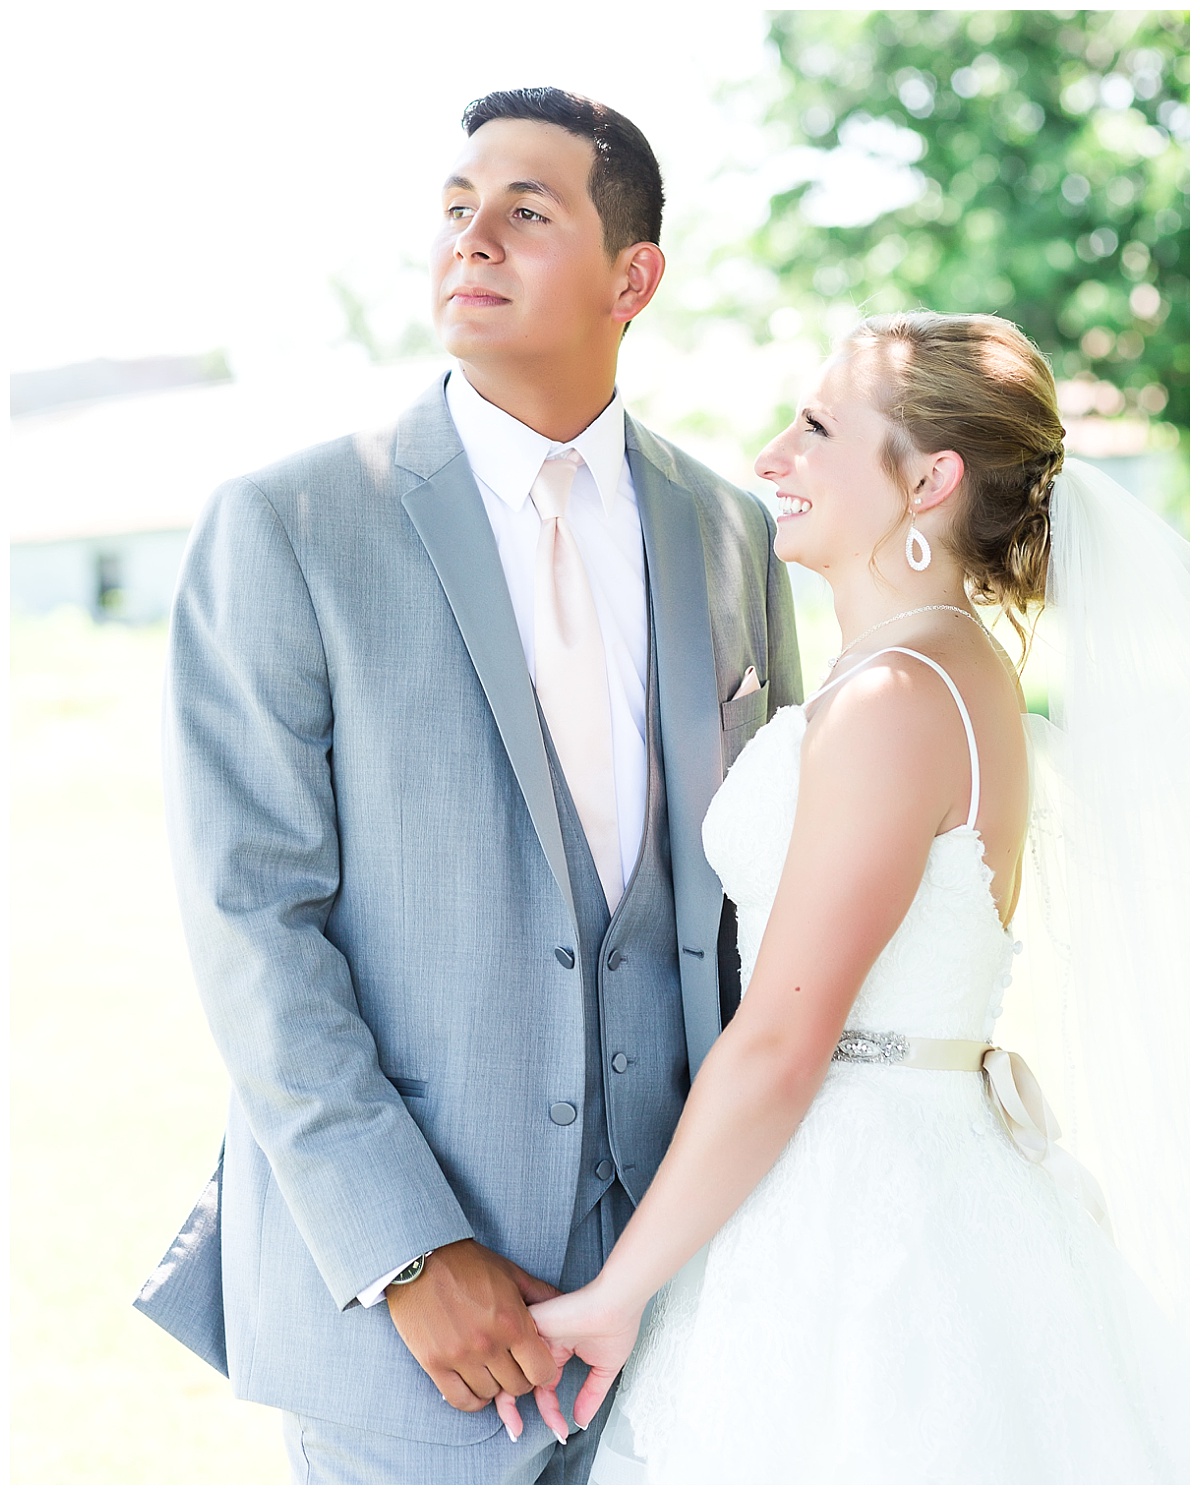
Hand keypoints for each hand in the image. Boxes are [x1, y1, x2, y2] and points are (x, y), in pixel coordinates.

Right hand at [385, 1239, 559, 1412]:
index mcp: (511, 1321)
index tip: (535, 1363)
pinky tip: (473, 1383)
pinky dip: (471, 1398)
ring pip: (490, 1395)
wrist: (420, 1259)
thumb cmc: (468, 1264)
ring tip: (490, 1367)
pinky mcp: (434, 1364)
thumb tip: (565, 1304)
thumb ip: (540, 1294)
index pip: (542, 1371)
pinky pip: (461, 1400)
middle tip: (512, 1363)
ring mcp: (460, 1356)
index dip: (543, 1370)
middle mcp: (488, 1344)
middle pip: (517, 1387)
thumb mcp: (510, 1273)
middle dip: (519, 1378)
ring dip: (494, 1385)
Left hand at [493, 1280, 642, 1442]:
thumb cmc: (617, 1323)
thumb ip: (591, 1395)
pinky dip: (510, 1377)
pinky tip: (521, 1395)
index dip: (550, 1413)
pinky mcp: (529, 1325)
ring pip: (508, 1370)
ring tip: (515, 1425)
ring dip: (508, 1401)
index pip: (544, 1387)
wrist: (618, 1302)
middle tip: (517, 1432)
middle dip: (514, 1411)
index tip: (561, 1432)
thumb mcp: (604, 1369)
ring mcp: (534, 1335)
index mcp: (557, 1352)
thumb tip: (581, 1421)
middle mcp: (542, 1344)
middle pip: (518, 1381)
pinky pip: (508, 1352)